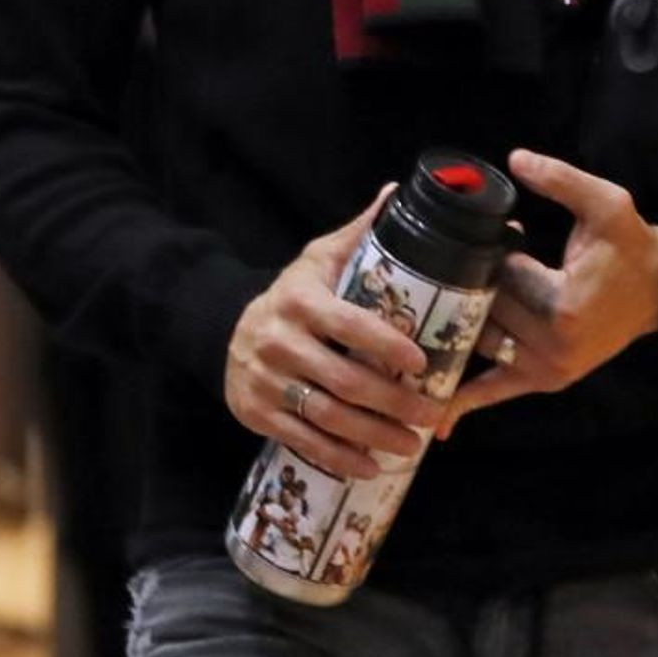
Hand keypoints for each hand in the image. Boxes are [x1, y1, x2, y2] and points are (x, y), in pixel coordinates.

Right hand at [223, 186, 444, 483]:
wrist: (224, 328)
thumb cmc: (293, 295)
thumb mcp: (319, 259)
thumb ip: (360, 233)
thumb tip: (399, 192)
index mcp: (300, 300)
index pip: (348, 325)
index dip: (386, 346)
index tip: (423, 362)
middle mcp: (278, 340)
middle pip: (345, 380)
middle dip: (395, 402)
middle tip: (433, 412)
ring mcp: (266, 380)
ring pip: (327, 416)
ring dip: (375, 435)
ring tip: (412, 442)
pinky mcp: (257, 412)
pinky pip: (304, 441)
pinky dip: (341, 457)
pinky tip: (372, 464)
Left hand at [441, 149, 657, 431]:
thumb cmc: (631, 245)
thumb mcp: (605, 203)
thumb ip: (560, 180)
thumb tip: (515, 158)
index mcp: (563, 304)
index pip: (500, 278)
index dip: (489, 254)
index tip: (496, 238)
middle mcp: (552, 345)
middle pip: (484, 311)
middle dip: (469, 286)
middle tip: (463, 264)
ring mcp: (546, 369)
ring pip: (480, 342)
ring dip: (453, 327)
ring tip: (416, 315)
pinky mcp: (545, 380)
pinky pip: (496, 392)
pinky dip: (465, 403)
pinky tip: (435, 421)